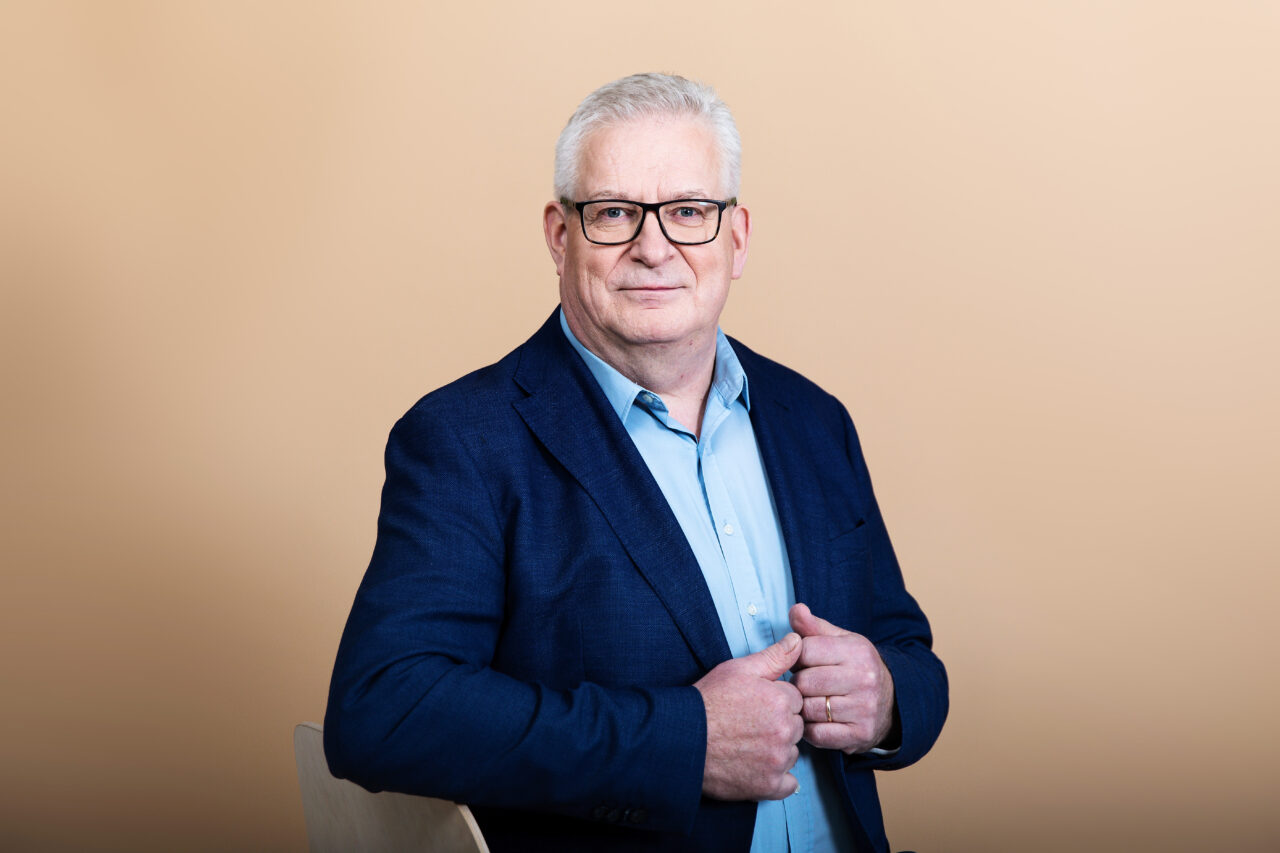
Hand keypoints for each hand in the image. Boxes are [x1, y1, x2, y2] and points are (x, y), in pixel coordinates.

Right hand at [693, 632, 804, 800]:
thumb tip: (798, 641)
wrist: (681, 738)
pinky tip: (757, 767)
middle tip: (750, 724)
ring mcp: (777, 760)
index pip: (795, 700)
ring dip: (778, 750)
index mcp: (781, 701)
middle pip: (796, 727)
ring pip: (791, 753)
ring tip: (748, 744)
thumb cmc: (708, 702)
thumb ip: (774, 656)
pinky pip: (788, 784)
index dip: (775, 701)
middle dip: (779, 725)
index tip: (755, 705)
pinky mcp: (768, 785)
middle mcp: (784, 731)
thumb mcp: (739, 669)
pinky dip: (777, 778)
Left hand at [789, 603, 894, 753]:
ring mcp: (864, 709)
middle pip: (805, 682)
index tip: (803, 663)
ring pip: (808, 709)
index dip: (796, 657)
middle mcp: (864, 679)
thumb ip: (813, 627)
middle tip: (804, 685)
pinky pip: (818, 735)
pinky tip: (817, 720)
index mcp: (857, 651)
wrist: (892, 704)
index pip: (805, 650)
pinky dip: (811, 730)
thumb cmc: (857, 668)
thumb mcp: (841, 641)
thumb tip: (796, 609)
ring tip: (810, 701)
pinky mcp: (860, 735)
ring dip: (802, 708)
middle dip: (798, 684)